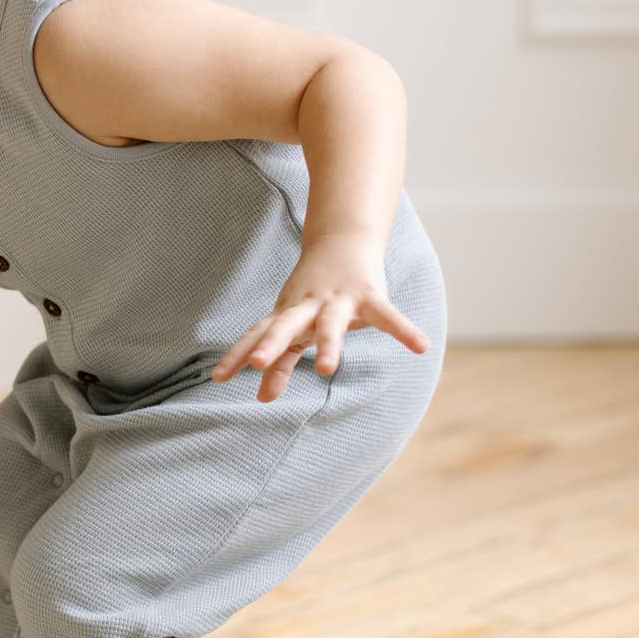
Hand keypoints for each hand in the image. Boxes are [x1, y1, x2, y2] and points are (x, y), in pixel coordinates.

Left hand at [209, 235, 429, 402]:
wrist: (343, 239)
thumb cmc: (313, 293)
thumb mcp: (296, 326)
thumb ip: (281, 362)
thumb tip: (261, 398)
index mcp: (287, 314)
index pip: (258, 334)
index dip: (237, 354)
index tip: (218, 378)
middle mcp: (308, 306)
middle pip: (285, 325)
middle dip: (272, 344)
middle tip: (257, 364)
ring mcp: (338, 300)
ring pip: (331, 324)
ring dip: (330, 345)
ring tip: (329, 371)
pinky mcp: (370, 295)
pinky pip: (388, 316)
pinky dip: (404, 330)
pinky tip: (420, 347)